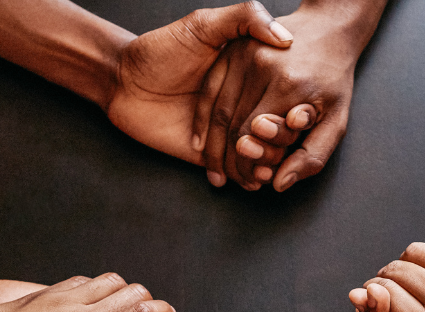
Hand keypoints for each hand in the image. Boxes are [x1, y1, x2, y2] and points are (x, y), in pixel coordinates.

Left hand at [107, 2, 294, 164]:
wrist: (123, 81)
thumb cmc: (160, 49)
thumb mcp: (204, 25)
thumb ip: (244, 19)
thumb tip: (284, 36)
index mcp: (249, 77)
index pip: (282, 100)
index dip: (294, 112)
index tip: (300, 119)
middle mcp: (241, 105)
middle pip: (274, 131)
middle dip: (280, 143)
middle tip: (280, 146)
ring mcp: (226, 133)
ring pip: (258, 155)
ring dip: (266, 163)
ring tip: (265, 168)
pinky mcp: (209, 156)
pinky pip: (235, 171)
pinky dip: (246, 177)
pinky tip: (252, 179)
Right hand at [198, 0, 386, 190]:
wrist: (327, 32)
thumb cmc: (333, 82)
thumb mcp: (336, 122)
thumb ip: (312, 157)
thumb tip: (279, 184)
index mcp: (290, 86)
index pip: (255, 138)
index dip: (250, 166)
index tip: (255, 180)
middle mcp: (263, 67)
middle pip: (233, 127)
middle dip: (231, 161)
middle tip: (235, 180)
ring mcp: (244, 55)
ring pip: (218, 113)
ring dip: (214, 147)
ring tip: (218, 171)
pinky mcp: (231, 49)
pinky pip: (208, 91)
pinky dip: (202, 121)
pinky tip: (201, 144)